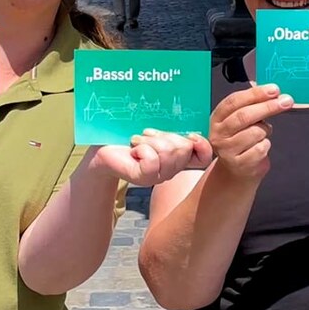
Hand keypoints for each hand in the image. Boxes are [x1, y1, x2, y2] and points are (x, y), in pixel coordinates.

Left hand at [90, 131, 212, 186]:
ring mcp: (159, 177)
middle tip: (147, 137)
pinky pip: (152, 160)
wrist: (103, 148)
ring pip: (167, 152)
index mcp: (178, 158)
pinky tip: (133, 150)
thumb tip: (192, 131)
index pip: (204, 157)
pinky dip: (141, 148)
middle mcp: (171, 169)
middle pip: (183, 148)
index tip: (191, 135)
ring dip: (149, 140)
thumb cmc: (129, 137)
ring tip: (137, 142)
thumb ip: (174, 132)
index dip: (203, 145)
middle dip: (164, 136)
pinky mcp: (144, 178)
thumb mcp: (156, 132)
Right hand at [208, 84, 292, 181]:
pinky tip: (261, 147)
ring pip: (255, 132)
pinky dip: (266, 145)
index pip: (234, 101)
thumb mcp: (241, 121)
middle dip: (268, 107)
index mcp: (218, 118)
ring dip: (266, 130)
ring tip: (263, 134)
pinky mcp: (239, 164)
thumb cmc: (242, 140)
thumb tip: (274, 93)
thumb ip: (252, 106)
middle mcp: (218, 133)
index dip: (255, 94)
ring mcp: (227, 150)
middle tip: (286, 101)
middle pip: (244, 116)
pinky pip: (260, 148)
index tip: (274, 89)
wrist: (236, 171)